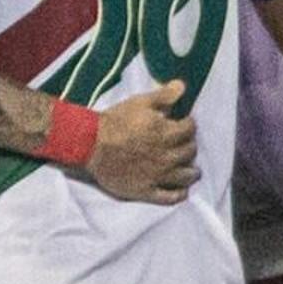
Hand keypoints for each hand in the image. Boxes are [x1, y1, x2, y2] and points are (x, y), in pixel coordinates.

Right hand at [87, 83, 198, 203]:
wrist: (90, 145)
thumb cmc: (115, 122)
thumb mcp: (139, 102)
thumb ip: (163, 96)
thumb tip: (182, 86)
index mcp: (167, 133)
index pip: (190, 129)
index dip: (188, 124)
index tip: (184, 124)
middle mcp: (167, 156)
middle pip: (190, 151)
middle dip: (189, 145)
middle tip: (184, 144)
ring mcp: (158, 175)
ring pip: (186, 176)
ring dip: (191, 171)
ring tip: (192, 170)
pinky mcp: (147, 190)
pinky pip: (170, 197)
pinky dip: (179, 194)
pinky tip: (182, 190)